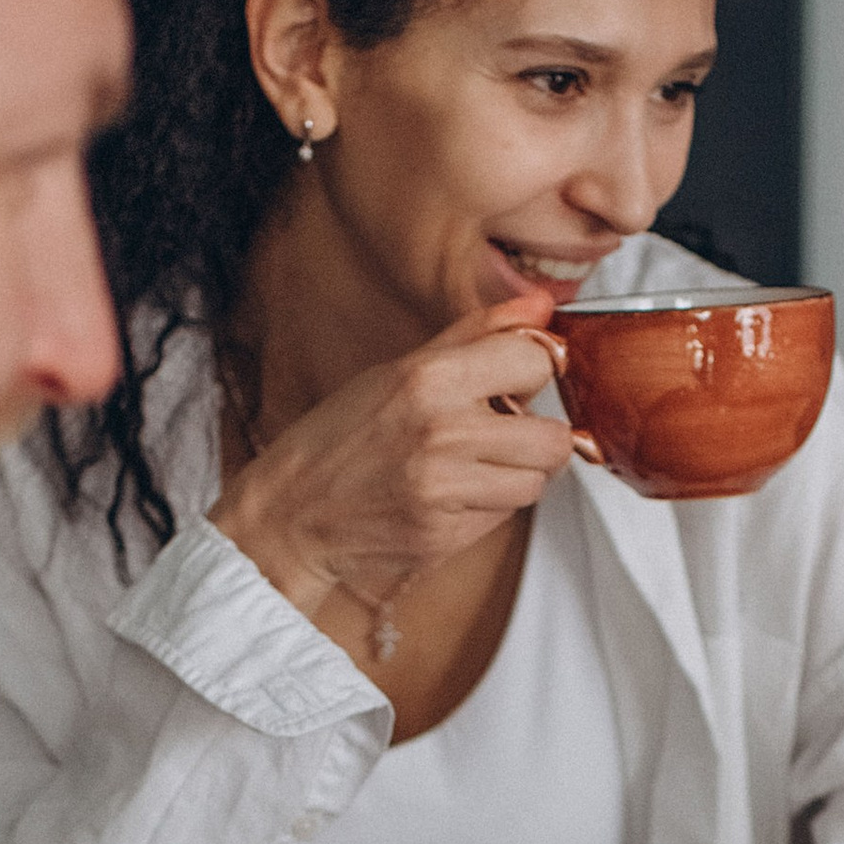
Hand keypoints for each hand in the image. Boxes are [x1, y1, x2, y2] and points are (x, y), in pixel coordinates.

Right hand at [209, 292, 571, 623]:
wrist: (290, 514)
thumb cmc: (337, 440)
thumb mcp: (398, 372)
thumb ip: (475, 336)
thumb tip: (539, 307)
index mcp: (427, 380)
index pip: (536, 362)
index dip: (533, 371)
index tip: (519, 379)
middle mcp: (440, 435)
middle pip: (553, 438)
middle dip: (538, 437)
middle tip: (505, 432)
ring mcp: (443, 491)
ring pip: (534, 484)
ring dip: (514, 476)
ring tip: (471, 466)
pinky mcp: (445, 537)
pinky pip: (502, 518)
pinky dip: (486, 507)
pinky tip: (450, 496)